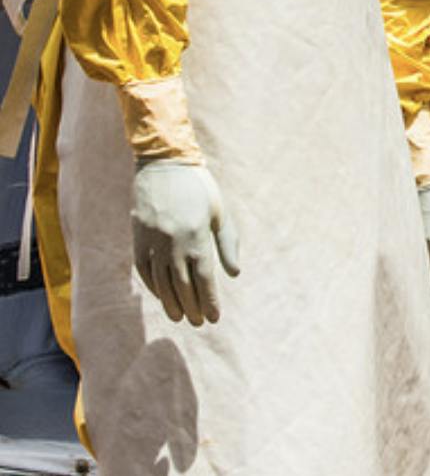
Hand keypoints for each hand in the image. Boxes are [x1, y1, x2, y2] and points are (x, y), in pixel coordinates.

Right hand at [131, 161, 239, 325]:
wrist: (163, 164)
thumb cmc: (199, 188)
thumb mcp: (219, 212)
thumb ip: (227, 243)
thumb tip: (234, 273)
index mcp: (196, 236)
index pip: (203, 277)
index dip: (209, 299)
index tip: (214, 316)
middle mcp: (172, 243)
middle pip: (182, 284)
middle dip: (191, 306)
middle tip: (198, 323)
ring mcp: (152, 242)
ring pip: (161, 281)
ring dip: (171, 302)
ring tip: (180, 317)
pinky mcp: (137, 239)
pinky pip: (144, 270)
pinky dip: (153, 286)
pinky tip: (162, 297)